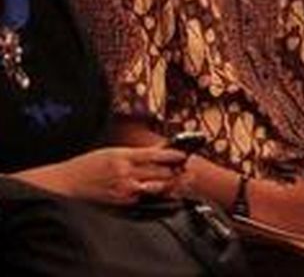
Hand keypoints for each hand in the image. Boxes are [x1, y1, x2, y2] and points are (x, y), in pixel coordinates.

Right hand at [57, 147, 187, 204]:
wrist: (67, 183)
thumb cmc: (87, 165)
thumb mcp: (112, 151)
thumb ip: (135, 153)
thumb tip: (158, 150)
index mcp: (123, 157)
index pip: (155, 155)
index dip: (173, 155)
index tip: (183, 155)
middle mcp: (125, 173)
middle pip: (160, 172)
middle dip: (176, 170)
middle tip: (186, 168)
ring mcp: (124, 190)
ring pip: (156, 187)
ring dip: (170, 183)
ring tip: (179, 180)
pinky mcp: (121, 203)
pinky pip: (145, 200)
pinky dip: (156, 196)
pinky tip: (164, 194)